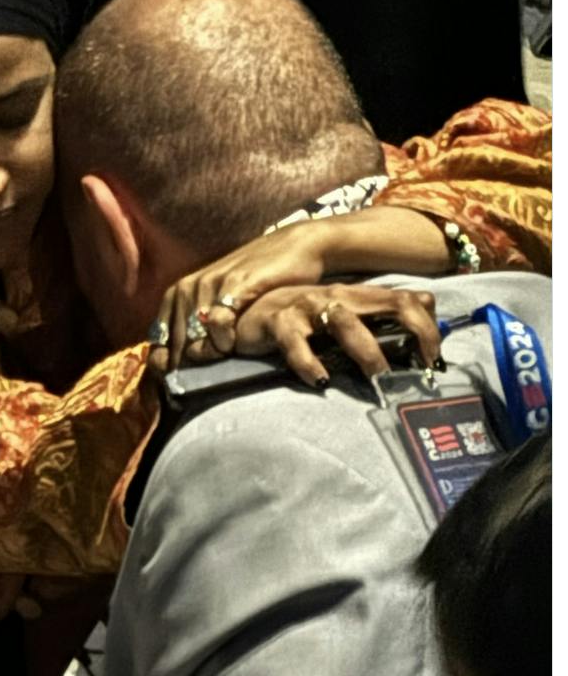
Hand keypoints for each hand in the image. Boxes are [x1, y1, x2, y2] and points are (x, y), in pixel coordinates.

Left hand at [149, 221, 333, 372]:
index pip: (160, 337)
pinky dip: (222, 338)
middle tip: (201, 384)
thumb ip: (199, 326)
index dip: (166, 363)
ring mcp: (211, 283)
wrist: (291, 247)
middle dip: (185, 365)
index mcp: (179, 292)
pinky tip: (231, 347)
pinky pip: (219, 318)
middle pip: (176, 340)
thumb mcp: (219, 301)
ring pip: (194, 332)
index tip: (180, 383)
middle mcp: (189, 286)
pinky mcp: (237, 282)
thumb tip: (183, 364)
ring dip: (204, 354)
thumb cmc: (255, 282)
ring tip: (218, 365)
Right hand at [234, 282, 441, 386]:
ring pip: (346, 321)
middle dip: (415, 331)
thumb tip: (425, 306)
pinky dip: (309, 362)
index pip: (404, 299)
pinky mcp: (277, 321)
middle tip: (420, 369)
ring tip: (377, 378)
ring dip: (368, 350)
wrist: (241, 314)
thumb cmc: (296, 320)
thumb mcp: (340, 316)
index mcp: (354, 296)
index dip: (427, 326)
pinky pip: (295, 342)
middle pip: (389, 302)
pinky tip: (319, 379)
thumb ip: (376, 316)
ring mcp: (306, 305)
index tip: (434, 360)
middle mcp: (336, 296)